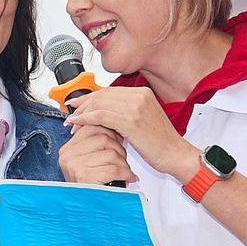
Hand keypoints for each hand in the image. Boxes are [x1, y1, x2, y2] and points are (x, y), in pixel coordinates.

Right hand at [57, 125, 131, 186]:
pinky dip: (126, 174)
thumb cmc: (95, 186)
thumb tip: (112, 122)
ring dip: (123, 163)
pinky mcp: (85, 178)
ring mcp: (74, 166)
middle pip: (103, 137)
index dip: (110, 131)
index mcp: (67, 149)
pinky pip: (114, 169)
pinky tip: (129, 178)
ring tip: (124, 171)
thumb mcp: (92, 160)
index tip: (118, 142)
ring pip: (110, 152)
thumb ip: (97, 141)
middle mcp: (67, 156)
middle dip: (118, 148)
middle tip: (122, 161)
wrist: (90, 213)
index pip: (92, 126)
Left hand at [64, 85, 195, 179]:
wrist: (176, 155)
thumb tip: (103, 114)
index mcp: (142, 93)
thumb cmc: (161, 143)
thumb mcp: (143, 121)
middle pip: (102, 95)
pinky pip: (101, 115)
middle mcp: (139, 96)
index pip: (109, 91)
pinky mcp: (131, 121)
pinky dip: (86, 119)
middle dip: (82, 104)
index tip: (76, 103)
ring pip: (99, 104)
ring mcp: (136, 107)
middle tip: (70, 114)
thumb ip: (125, 113)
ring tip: (73, 124)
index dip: (89, 97)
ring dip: (82, 113)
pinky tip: (78, 124)